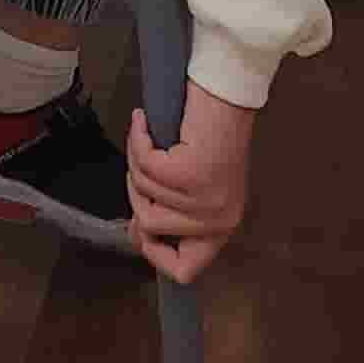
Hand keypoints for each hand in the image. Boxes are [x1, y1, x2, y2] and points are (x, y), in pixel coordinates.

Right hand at [124, 82, 256, 282]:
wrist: (228, 91)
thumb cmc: (212, 132)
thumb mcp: (199, 187)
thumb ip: (175, 213)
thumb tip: (137, 232)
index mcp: (222, 227)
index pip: (185, 271)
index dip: (154, 254)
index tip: (139, 227)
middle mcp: (218, 220)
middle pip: (149, 228)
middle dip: (136, 192)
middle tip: (144, 162)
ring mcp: (204, 200)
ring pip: (142, 193)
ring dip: (138, 160)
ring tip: (149, 137)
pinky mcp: (189, 174)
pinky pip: (144, 166)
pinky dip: (138, 140)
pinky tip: (144, 123)